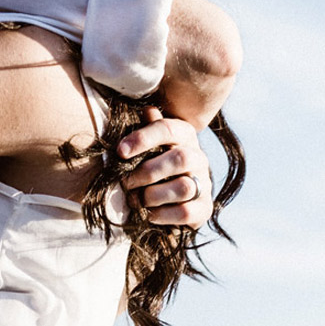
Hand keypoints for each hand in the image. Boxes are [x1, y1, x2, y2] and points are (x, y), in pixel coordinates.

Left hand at [117, 107, 213, 228]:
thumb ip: (146, 128)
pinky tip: (149, 214)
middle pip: (180, 158)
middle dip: (147, 172)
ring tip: (136, 200)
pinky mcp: (204, 208)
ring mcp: (204, 183)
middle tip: (126, 182)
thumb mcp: (147, 142)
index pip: (167, 128)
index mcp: (184, 134)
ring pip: (184, 187)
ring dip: (153, 195)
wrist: (171, 195)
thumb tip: (147, 110)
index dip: (143, 138)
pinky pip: (186, 212)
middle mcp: (198, 157)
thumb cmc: (152, 160)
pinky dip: (163, 215)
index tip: (120, 151)